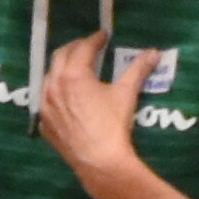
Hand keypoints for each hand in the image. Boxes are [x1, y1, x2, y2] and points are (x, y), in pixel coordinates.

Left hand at [30, 27, 167, 194]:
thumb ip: (138, 69)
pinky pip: (46, 101)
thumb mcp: (126, 93)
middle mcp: (53, 86)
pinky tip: (64, 96)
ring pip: (48, 78)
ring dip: (61, 69)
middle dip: (75, 48)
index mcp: (73, 75)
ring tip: (74, 68)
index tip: (103, 36)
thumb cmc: (113, 125)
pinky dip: (55, 92)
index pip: (83, 48)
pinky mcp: (44, 124)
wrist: (100, 162)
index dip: (94, 39)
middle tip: (88, 47)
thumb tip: (154, 52)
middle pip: (60, 57)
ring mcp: (45, 106)